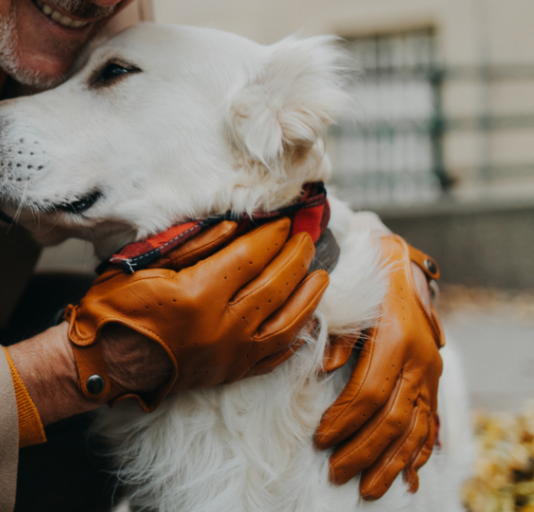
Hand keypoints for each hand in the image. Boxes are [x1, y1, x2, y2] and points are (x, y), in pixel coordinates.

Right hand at [64, 218, 328, 408]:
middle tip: (307, 235)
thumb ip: (192, 245)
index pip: (250, 257)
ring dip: (308, 296)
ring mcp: (229, 354)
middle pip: (275, 285)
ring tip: (319, 274)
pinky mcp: (229, 373)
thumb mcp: (144, 265)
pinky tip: (305, 319)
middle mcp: (221, 327)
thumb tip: (234, 226)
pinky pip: (275, 356)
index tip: (284, 220)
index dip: (271, 235)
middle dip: (295, 256)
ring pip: (286, 323)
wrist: (101, 364)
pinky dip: (295, 336)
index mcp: (198, 294)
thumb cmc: (114, 309)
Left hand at [316, 235, 444, 499]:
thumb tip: (324, 367)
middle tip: (336, 472)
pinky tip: (406, 476)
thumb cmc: (360, 281)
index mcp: (396, 341)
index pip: (370, 394)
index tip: (320, 439)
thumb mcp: (344, 298)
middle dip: (363, 451)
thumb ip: (334, 333)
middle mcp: (419, 361)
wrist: (397, 264)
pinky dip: (418, 453)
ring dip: (390, 463)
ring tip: (369, 488)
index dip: (345, 421)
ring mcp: (430, 374)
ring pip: (414, 429)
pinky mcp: (432, 382)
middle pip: (392, 419)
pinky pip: (430, 425)